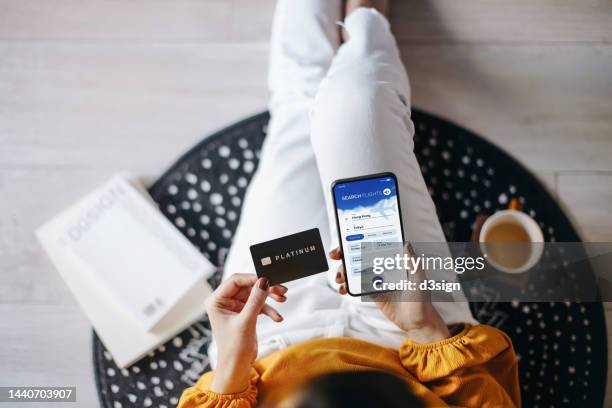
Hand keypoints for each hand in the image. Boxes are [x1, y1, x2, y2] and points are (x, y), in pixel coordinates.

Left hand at [205, 274, 286, 392]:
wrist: (236, 367)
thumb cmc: (234, 348)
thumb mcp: (246, 322)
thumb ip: (255, 300)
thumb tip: (264, 281)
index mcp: (216, 301)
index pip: (235, 280)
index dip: (253, 278)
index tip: (269, 280)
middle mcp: (224, 302)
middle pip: (247, 286)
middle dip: (265, 288)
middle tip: (281, 290)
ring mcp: (234, 307)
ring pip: (255, 294)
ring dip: (269, 298)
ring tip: (283, 299)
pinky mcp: (244, 313)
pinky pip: (258, 305)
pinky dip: (268, 309)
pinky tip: (277, 317)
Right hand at [329, 247, 449, 342]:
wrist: (418, 323)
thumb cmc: (422, 300)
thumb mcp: (419, 279)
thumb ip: (412, 262)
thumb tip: (406, 243)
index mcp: (394, 261)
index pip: (374, 247)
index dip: (360, 242)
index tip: (346, 241)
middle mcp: (384, 268)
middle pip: (361, 256)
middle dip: (345, 255)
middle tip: (335, 256)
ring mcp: (377, 281)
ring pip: (355, 271)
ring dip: (344, 271)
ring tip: (340, 278)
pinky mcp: (372, 293)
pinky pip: (357, 286)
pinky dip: (348, 287)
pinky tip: (343, 289)